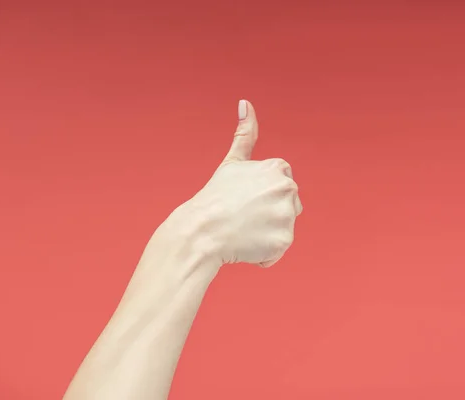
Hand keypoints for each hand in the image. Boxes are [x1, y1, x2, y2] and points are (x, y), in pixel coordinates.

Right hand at [175, 100, 302, 267]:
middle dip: (266, 214)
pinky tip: (244, 245)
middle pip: (286, 207)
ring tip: (242, 230)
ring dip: (264, 234)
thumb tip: (245, 102)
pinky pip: (276, 250)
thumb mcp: (232, 162)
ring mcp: (287, 216)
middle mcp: (288, 189)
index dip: (259, 195)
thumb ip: (246, 133)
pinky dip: (263, 253)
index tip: (242, 198)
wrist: (201, 230)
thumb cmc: (214, 197)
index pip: (280, 186)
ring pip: (282, 229)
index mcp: (279, 169)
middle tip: (241, 216)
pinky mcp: (284, 240)